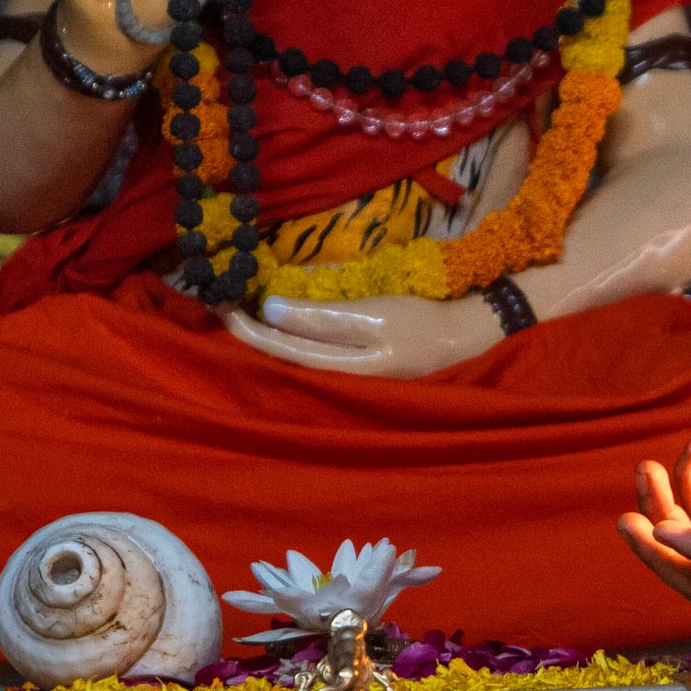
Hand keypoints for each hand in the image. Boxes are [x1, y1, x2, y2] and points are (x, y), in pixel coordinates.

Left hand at [224, 292, 500, 379]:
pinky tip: (281, 329)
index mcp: (342, 373)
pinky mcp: (358, 371)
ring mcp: (349, 381)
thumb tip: (271, 310)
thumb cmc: (423, 325)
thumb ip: (323, 318)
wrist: (468, 339)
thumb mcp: (374, 316)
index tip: (223, 306)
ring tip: (242, 316)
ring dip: (269, 338)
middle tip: (221, 307)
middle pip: (284, 360)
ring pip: (297, 360)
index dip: (251, 330)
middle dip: (252, 335)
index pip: (282, 351)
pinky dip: (293, 341)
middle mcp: (338, 384)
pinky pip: (314, 358)